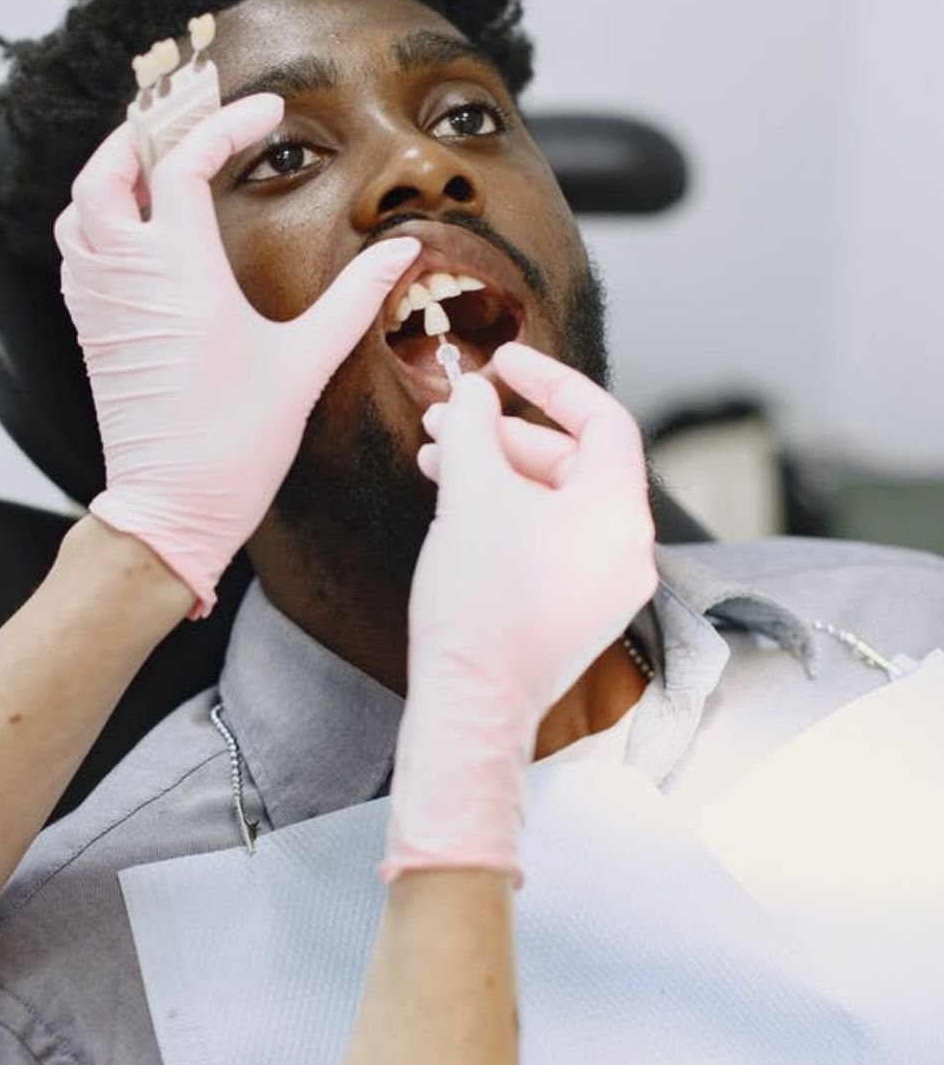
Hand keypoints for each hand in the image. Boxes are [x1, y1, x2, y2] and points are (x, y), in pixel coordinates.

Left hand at [54, 94, 420, 618]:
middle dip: (140, 132)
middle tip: (187, 117)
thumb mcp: (304, 364)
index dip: (224, 123)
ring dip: (109, 176)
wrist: (171, 508)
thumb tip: (402, 251)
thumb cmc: (235, 443)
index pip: (184, 163)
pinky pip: (75, 256)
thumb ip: (353, 299)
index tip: (266, 110)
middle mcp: (129, 280)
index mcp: (182, 276)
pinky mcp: (93, 333)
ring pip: (77, 213)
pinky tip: (136, 231)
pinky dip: (95, 223)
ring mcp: (102, 307)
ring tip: (157, 165)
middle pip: (103, 173)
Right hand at [382, 342, 658, 883]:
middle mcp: (625, 546)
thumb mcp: (471, 494)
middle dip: (505, 433)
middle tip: (450, 421)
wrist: (471, 701)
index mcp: (617, 511)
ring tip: (438, 460)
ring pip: (554, 501)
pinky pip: (549, 539)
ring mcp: (604, 583)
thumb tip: (476, 393)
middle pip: (571, 460)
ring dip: (498, 472)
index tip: (504, 363)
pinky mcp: (576, 611)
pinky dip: (508, 513)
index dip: (551, 382)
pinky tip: (458, 506)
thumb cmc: (478, 601)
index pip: (601, 419)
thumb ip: (475, 428)